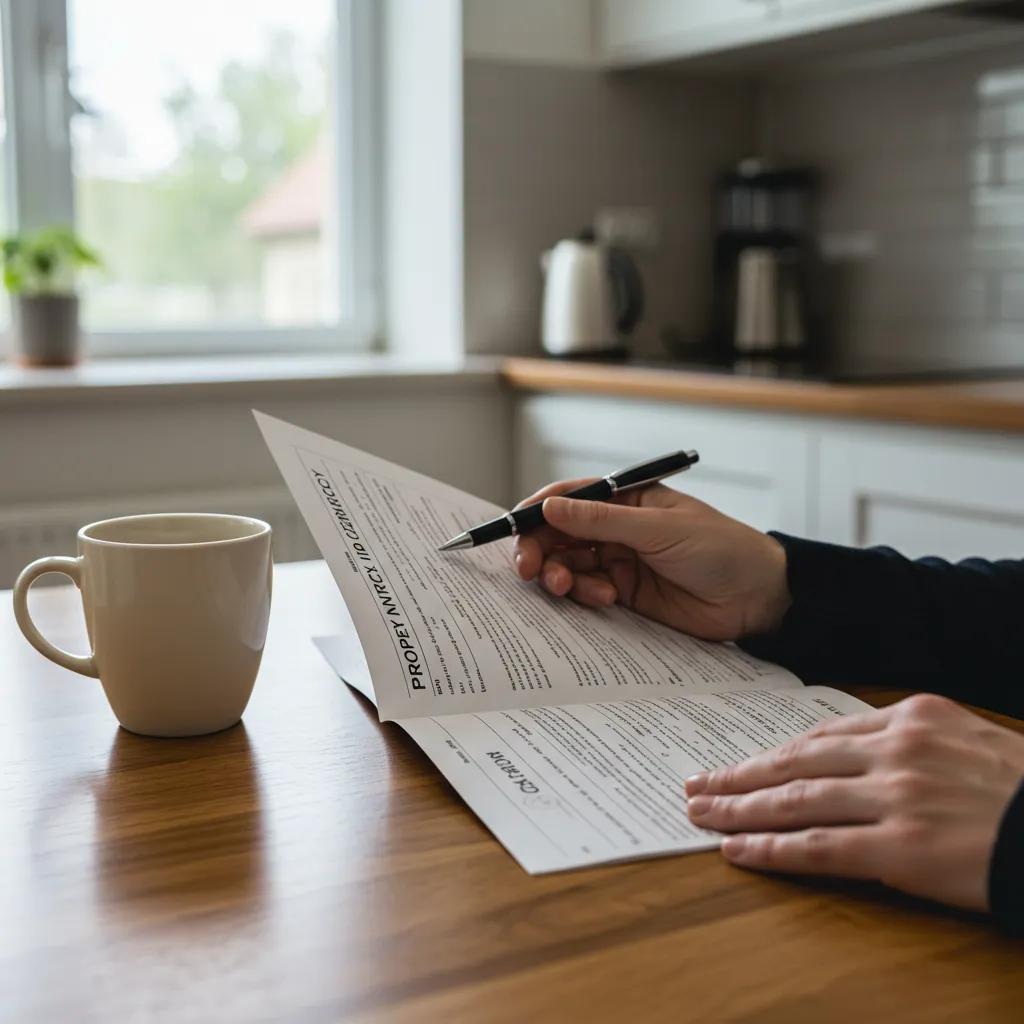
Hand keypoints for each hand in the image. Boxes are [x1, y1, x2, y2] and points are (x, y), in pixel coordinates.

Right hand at [512, 478, 790, 640]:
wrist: (757, 598)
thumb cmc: (720, 548)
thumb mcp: (659, 529)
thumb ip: (602, 520)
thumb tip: (550, 507)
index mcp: (626, 499)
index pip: (569, 498)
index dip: (535, 511)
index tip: (511, 527)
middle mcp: (616, 529)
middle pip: (559, 535)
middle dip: (539, 550)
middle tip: (530, 568)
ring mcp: (619, 562)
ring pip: (568, 565)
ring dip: (560, 576)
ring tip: (567, 588)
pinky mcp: (624, 594)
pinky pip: (587, 593)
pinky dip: (584, 596)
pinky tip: (605, 599)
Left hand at [685, 693, 1023, 911]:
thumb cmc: (1020, 788)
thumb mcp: (965, 738)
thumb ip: (904, 740)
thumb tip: (843, 756)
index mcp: (911, 717)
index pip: (819, 737)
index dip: (771, 754)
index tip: (738, 763)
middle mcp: (897, 751)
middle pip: (794, 763)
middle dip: (738, 776)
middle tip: (697, 785)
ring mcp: (897, 798)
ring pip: (794, 802)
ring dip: (739, 810)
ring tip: (702, 815)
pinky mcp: (904, 849)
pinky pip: (820, 848)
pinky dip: (771, 849)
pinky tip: (738, 850)